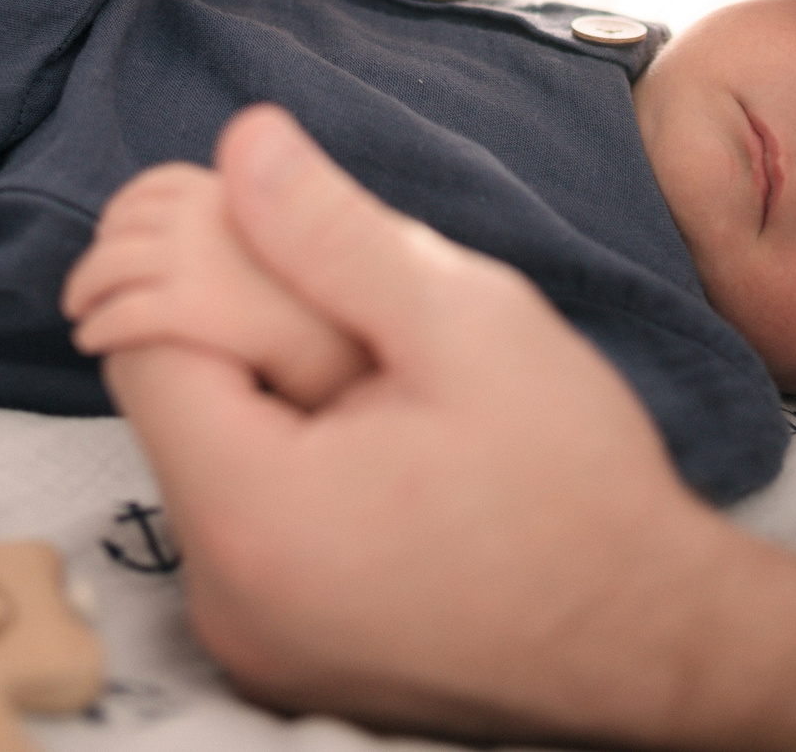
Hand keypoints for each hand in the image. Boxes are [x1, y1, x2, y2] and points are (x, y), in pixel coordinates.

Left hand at [100, 107, 735, 741]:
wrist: (656, 644)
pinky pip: (245, 528)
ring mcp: (248, 637)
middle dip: (242, 333)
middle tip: (359, 318)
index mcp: (252, 513)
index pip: (139, 341)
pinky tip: (383, 457)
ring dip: (271, 401)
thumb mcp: (468, 324)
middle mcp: (224, 595)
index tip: (286, 241)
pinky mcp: (281, 653)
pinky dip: (290, 471)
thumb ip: (336, 231)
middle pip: (171, 405)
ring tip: (382, 389)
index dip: (198, 264)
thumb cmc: (580, 489)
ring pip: (208, 464)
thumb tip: (241, 141)